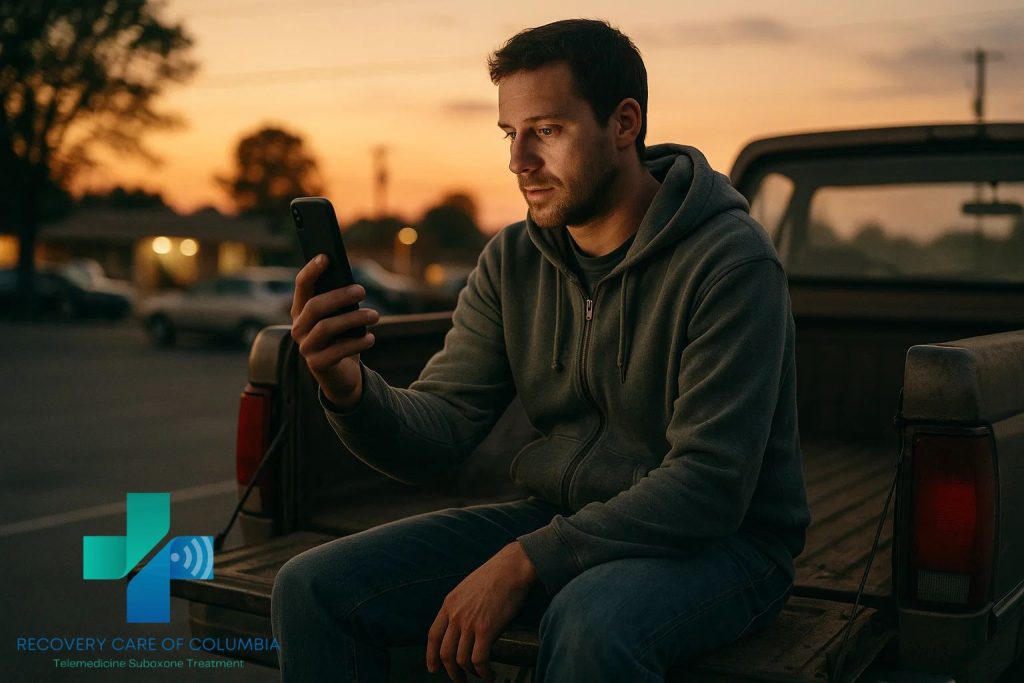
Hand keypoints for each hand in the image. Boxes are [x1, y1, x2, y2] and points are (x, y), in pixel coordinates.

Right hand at [290, 254, 379, 407]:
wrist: (341, 375)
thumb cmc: (342, 338)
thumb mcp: (341, 318)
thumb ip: (341, 303)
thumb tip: (353, 287)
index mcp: (301, 311)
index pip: (302, 286)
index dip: (312, 271)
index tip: (326, 256)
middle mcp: (299, 328)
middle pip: (315, 306)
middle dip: (339, 296)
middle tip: (362, 290)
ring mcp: (306, 347)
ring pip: (326, 327)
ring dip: (353, 318)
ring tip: (374, 315)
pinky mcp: (318, 365)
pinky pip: (338, 351)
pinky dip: (357, 342)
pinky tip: (371, 338)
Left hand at [426, 542, 537, 681]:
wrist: (511, 568)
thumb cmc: (495, 575)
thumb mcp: (467, 587)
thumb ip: (461, 606)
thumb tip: (463, 624)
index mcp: (449, 604)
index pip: (433, 636)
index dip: (431, 656)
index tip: (433, 668)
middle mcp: (455, 615)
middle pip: (445, 653)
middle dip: (451, 671)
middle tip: (460, 679)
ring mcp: (469, 623)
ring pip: (461, 659)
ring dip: (469, 674)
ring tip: (480, 676)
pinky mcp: (486, 630)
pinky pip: (479, 659)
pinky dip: (483, 672)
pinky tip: (489, 674)